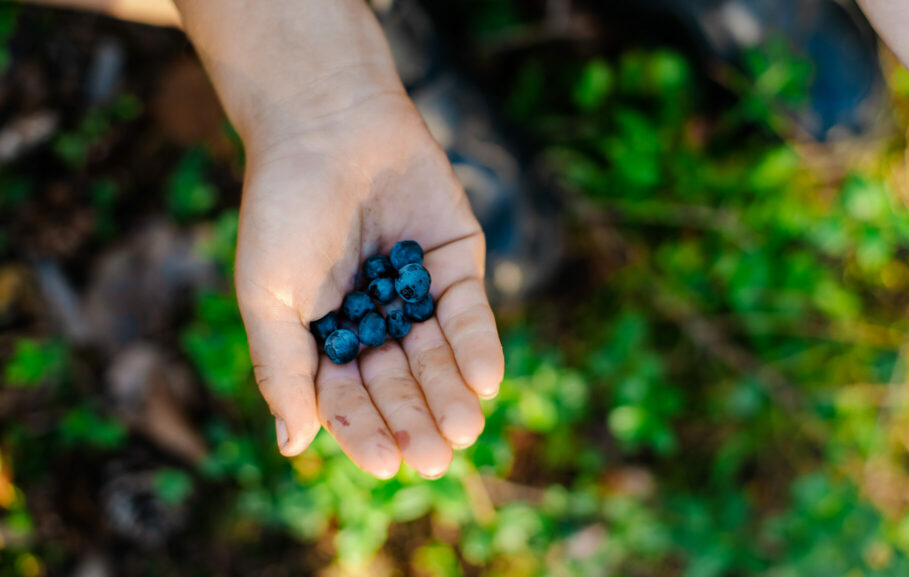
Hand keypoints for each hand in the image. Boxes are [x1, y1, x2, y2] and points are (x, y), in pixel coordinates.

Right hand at [235, 90, 503, 478]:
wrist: (327, 124)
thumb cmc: (284, 208)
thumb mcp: (269, 295)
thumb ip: (282, 369)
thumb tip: (293, 446)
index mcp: (326, 337)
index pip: (349, 398)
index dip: (368, 432)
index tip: (388, 465)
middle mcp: (376, 323)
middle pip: (400, 385)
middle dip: (417, 421)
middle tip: (434, 459)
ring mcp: (418, 296)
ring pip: (438, 358)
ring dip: (452, 395)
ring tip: (464, 429)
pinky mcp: (456, 265)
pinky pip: (469, 314)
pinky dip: (478, 346)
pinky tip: (486, 381)